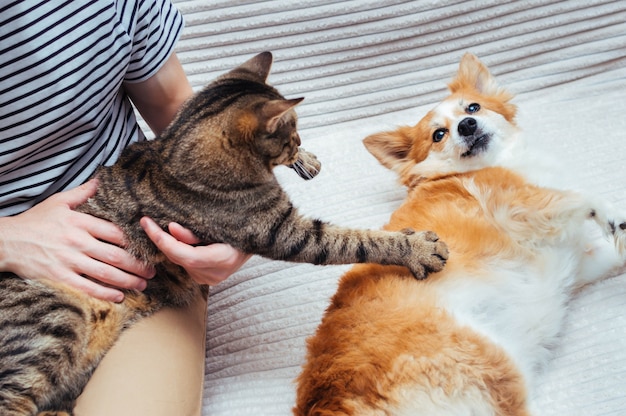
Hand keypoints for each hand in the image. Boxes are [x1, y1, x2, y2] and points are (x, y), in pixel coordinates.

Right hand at [0, 180, 154, 301]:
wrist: (6, 240)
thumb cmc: (35, 221)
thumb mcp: (59, 202)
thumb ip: (84, 193)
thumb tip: (103, 180)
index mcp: (80, 222)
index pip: (116, 232)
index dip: (136, 241)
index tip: (149, 247)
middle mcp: (77, 241)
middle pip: (116, 255)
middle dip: (138, 264)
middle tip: (153, 271)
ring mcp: (68, 260)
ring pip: (105, 272)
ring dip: (127, 280)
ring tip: (142, 284)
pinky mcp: (58, 277)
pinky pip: (86, 287)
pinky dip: (104, 293)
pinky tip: (118, 296)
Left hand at [140, 217, 249, 284]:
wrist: (258, 240)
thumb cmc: (242, 226)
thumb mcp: (220, 223)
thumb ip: (194, 231)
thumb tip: (170, 228)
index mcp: (223, 259)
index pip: (185, 255)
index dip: (163, 240)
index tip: (147, 224)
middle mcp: (215, 274)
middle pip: (179, 258)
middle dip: (162, 241)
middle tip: (148, 222)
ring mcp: (211, 279)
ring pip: (180, 262)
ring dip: (172, 246)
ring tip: (173, 228)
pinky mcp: (206, 279)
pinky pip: (186, 264)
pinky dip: (179, 251)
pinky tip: (181, 239)